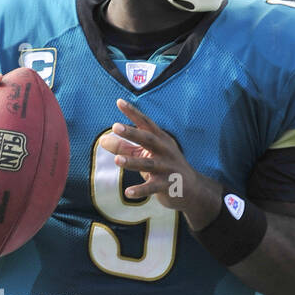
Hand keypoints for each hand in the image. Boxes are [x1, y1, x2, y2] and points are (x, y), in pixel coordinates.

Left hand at [100, 99, 221, 226]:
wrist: (192, 189)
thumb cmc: (164, 167)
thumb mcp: (146, 155)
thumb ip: (125, 148)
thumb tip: (102, 140)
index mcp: (160, 139)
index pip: (145, 123)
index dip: (133, 113)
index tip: (119, 102)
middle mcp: (165, 151)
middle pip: (148, 139)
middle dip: (133, 133)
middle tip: (115, 127)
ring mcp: (167, 168)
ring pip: (149, 164)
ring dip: (133, 162)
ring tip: (117, 160)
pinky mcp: (167, 185)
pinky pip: (152, 187)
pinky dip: (141, 190)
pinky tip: (128, 192)